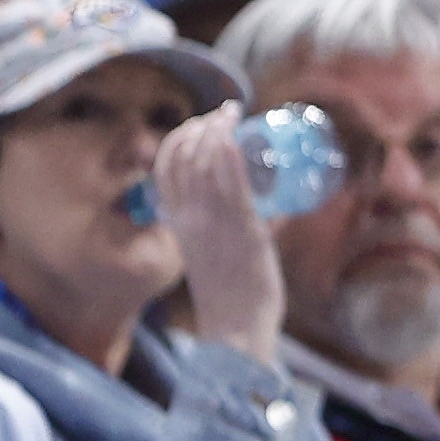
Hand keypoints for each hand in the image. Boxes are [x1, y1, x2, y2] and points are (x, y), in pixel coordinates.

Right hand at [158, 104, 285, 358]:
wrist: (236, 327)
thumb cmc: (232, 294)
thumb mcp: (217, 253)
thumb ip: (236, 228)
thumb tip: (272, 210)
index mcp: (180, 223)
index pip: (166, 168)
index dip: (180, 137)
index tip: (203, 122)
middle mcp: (191, 219)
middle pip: (184, 156)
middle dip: (201, 124)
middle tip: (226, 112)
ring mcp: (215, 223)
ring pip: (204, 163)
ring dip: (216, 129)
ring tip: (232, 114)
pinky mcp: (244, 230)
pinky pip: (231, 185)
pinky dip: (230, 154)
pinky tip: (236, 134)